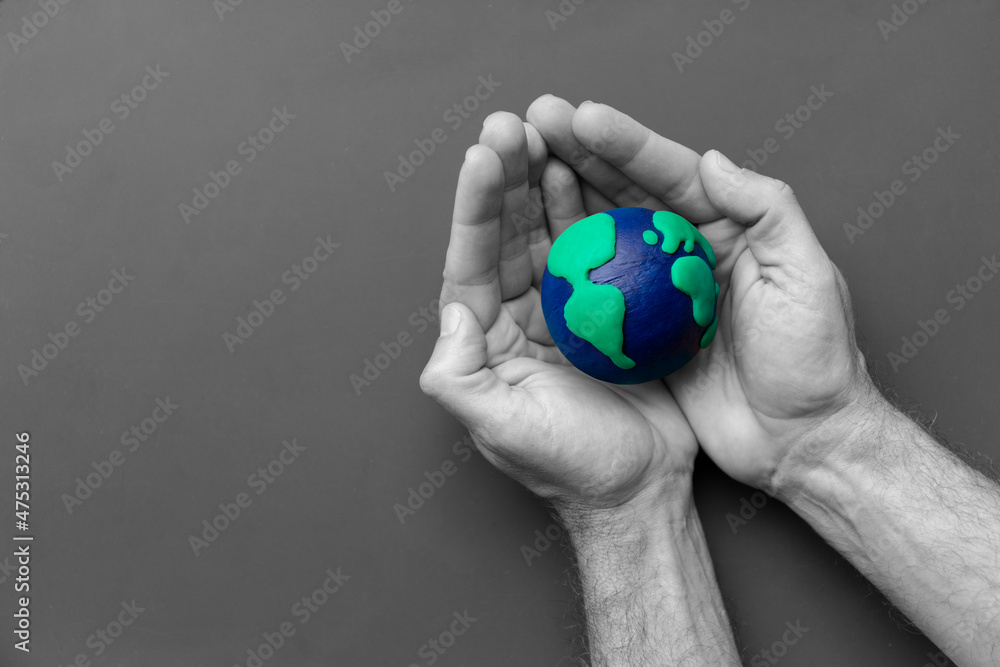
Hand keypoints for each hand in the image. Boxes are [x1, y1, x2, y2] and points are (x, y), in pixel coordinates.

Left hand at [419, 111, 697, 516]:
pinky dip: (595, 211)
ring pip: (551, 231)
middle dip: (509, 177)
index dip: (476, 206)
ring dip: (547, 181)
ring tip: (550, 131)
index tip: (484, 154)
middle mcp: (519, 315)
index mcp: (486, 339)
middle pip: (508, 233)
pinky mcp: (610, 309)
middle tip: (515, 123)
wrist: (638, 492)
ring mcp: (565, 309)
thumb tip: (450, 314)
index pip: (472, 260)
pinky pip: (600, 250)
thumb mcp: (502, 429)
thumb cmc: (570, 467)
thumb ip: (460, 375)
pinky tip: (593, 174)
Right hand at [526, 95, 874, 493]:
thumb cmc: (815, 362)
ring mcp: (660, 293)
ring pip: (604, 236)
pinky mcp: (640, 333)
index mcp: (731, 229)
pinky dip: (566, 267)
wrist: (799, 442)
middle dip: (581, 156)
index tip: (581, 120)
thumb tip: (711, 160)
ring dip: (563, 201)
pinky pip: (596, 292)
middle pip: (627, 195)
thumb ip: (767, 211)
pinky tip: (533, 245)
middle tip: (535, 125)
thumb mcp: (807, 277)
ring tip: (522, 169)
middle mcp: (689, 253)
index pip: (672, 174)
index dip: (626, 144)